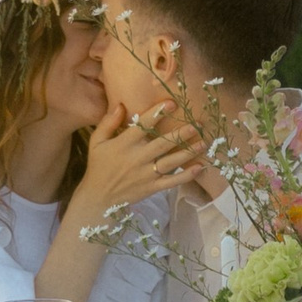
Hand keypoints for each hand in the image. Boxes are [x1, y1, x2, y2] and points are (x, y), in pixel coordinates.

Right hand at [70, 101, 208, 222]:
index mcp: (124, 144)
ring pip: (171, 162)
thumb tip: (121, 104)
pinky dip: (186, 176)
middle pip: (162, 144)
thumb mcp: (97, 141)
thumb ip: (108, 123)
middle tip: (198, 125)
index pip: (142, 125)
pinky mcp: (152, 187)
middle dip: (181, 134)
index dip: (157, 113)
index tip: (172, 104)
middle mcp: (137, 158)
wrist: (99, 197)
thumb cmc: (99, 165)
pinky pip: (171, 182)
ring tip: (204, 143)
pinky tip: (199, 168)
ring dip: (188, 153)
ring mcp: (146, 174)